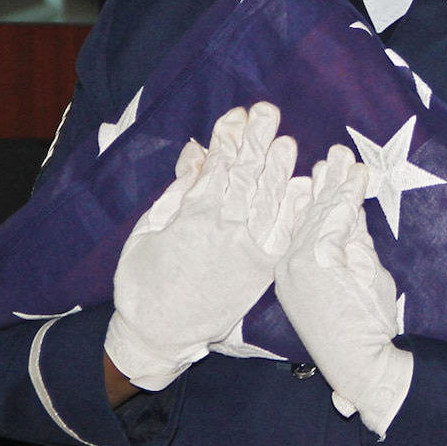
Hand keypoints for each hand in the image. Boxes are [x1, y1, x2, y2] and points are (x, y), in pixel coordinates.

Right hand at [105, 103, 300, 391]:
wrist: (160, 334)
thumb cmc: (143, 282)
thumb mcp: (148, 230)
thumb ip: (176, 192)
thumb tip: (197, 154)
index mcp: (195, 214)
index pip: (219, 165)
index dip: (229, 138)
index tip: (237, 115)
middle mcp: (228, 226)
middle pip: (248, 174)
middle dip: (258, 140)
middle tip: (267, 111)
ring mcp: (250, 248)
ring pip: (271, 197)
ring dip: (280, 167)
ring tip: (286, 141)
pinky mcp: (265, 268)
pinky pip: (286, 231)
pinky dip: (295, 207)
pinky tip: (303, 186)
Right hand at [273, 144, 414, 437]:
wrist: (360, 362)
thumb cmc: (359, 327)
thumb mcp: (355, 274)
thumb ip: (352, 242)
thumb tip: (353, 209)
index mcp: (293, 270)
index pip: (306, 225)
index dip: (319, 196)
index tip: (327, 172)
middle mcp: (290, 264)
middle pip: (311, 214)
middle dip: (327, 181)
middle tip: (337, 154)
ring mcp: (300, 262)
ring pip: (322, 213)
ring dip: (337, 182)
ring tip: (345, 158)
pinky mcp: (316, 261)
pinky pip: (334, 220)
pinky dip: (345, 195)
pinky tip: (354, 177)